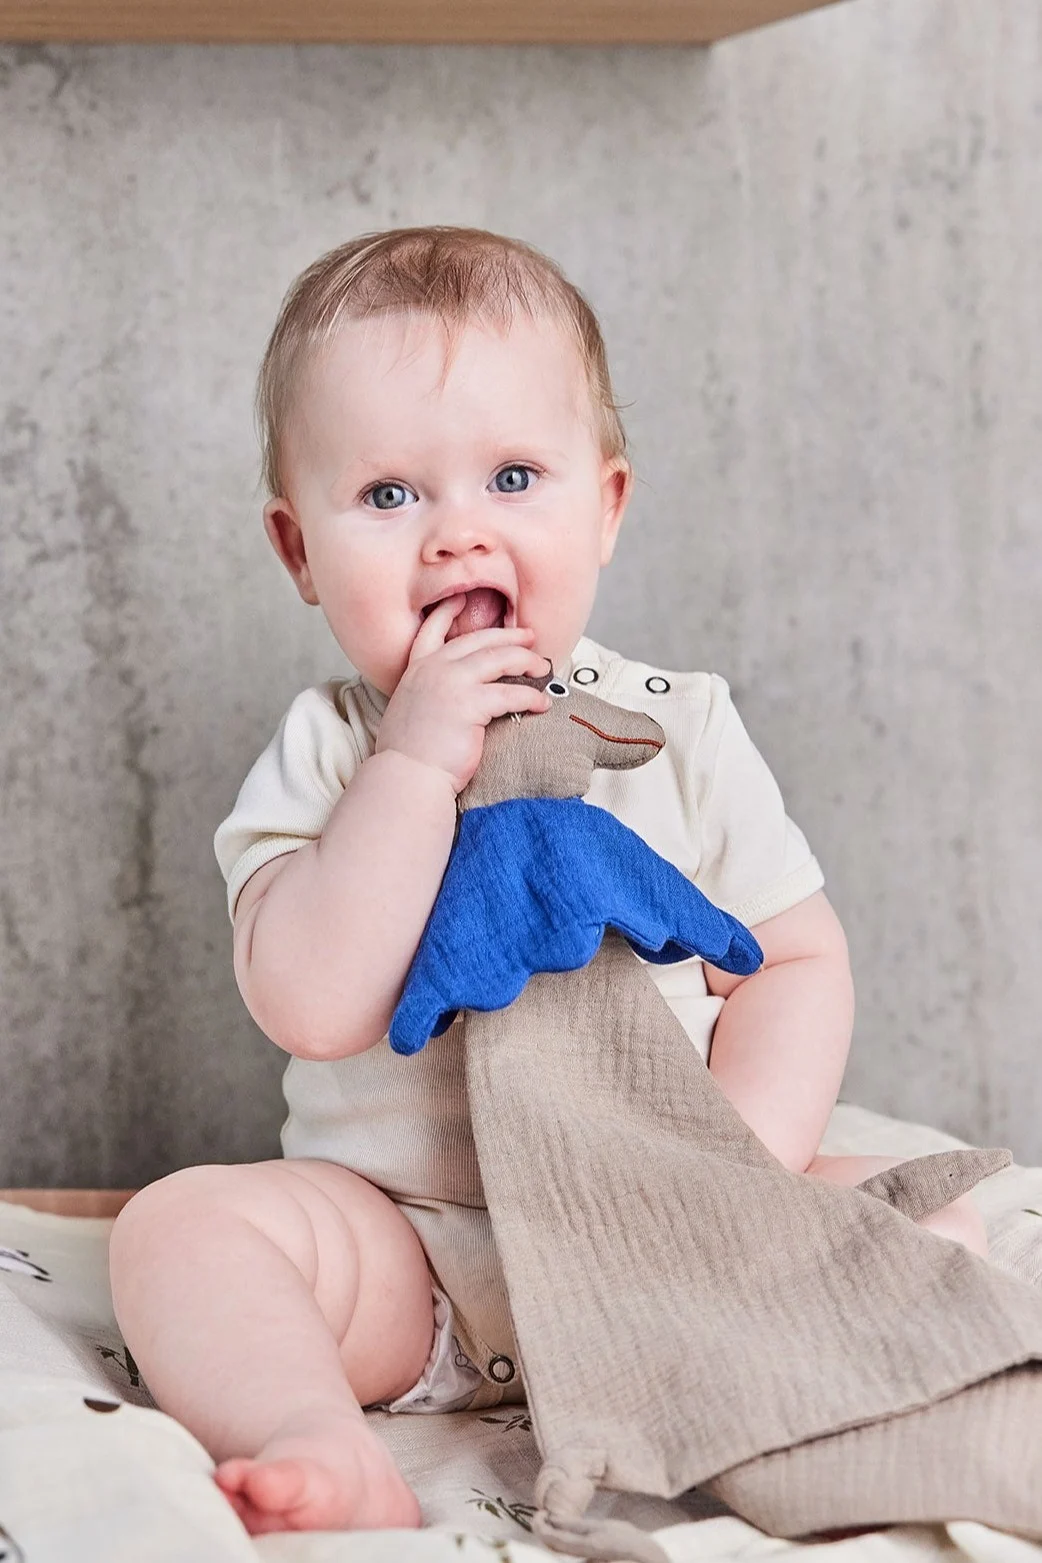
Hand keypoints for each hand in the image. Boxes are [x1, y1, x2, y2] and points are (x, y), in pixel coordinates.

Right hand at [375, 595, 552, 793]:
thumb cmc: (410, 754)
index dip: (448, 612)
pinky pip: (511, 693)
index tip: (462, 599)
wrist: (407, 776)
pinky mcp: (470, 704)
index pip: (431, 630)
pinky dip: (531, 697)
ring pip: (499, 659)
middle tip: (529, 637)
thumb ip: (427, 693)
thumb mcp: (410, 710)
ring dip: (526, 661)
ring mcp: (451, 684)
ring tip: (542, 667)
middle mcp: (433, 670)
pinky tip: (542, 703)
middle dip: (508, 636)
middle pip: (479, 640)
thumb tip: (450, 695)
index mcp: (416, 670)